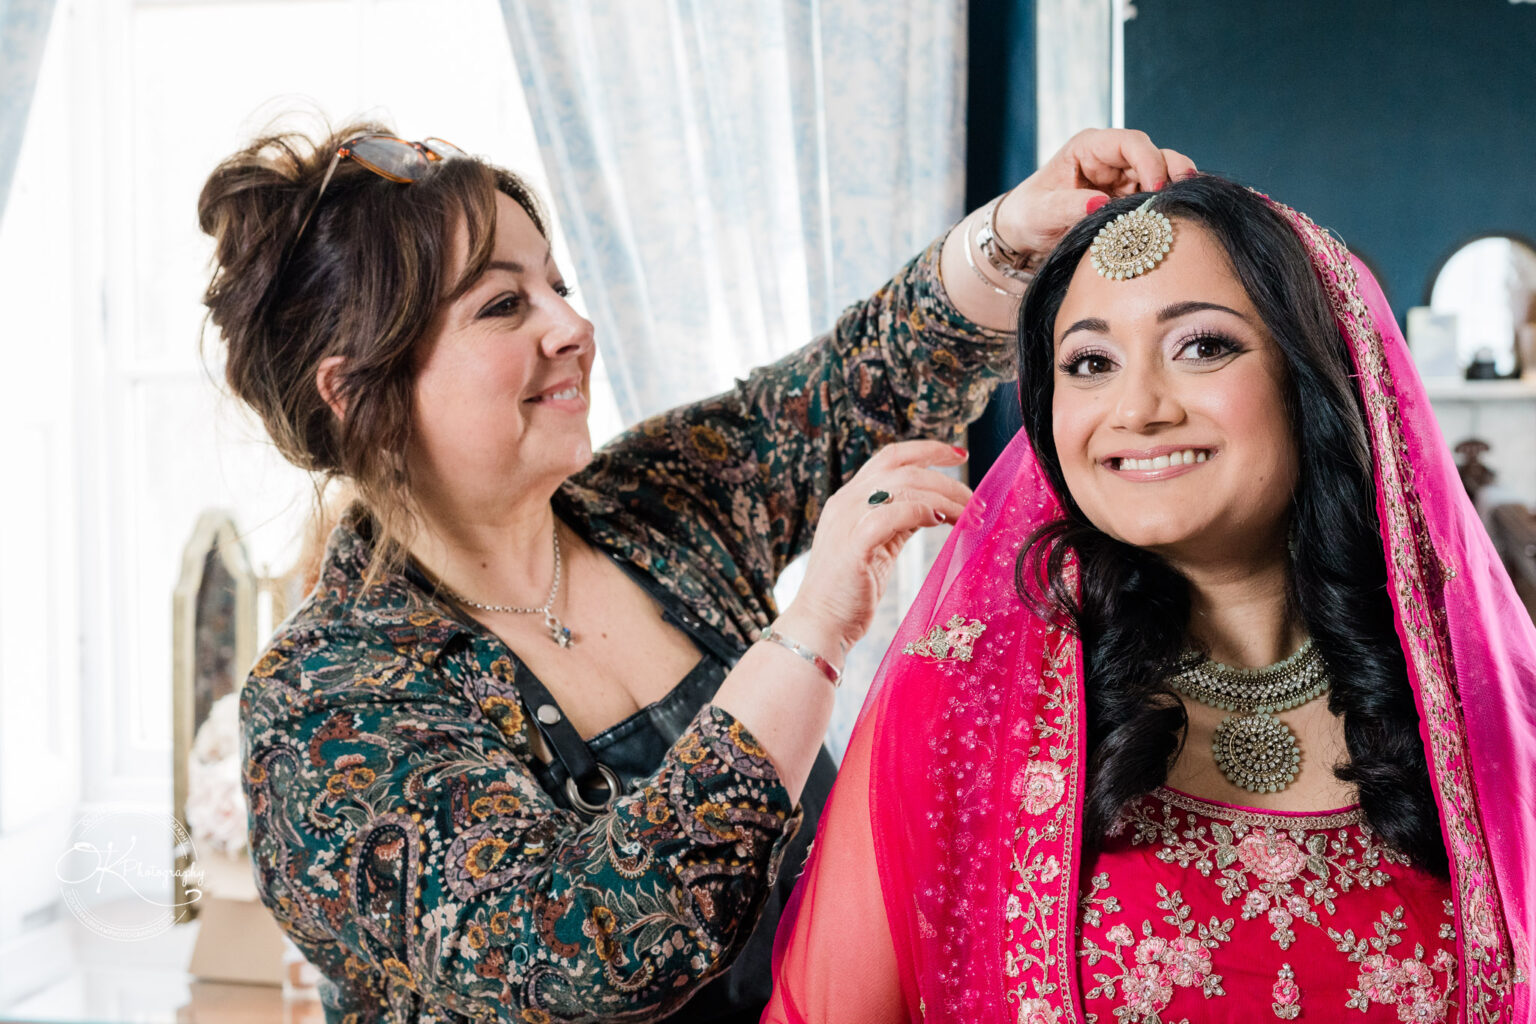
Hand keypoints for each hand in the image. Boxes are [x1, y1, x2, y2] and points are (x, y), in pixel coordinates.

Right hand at [776, 440, 971, 658]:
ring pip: (903, 486)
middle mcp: (846, 502)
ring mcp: (847, 521)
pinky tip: (939, 521)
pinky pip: (891, 514)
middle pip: (903, 469)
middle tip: (975, 498)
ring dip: (943, 497)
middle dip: (946, 478)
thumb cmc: (850, 590)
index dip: (927, 450)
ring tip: (967, 516)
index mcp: (849, 498)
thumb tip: (935, 508)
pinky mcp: (853, 546)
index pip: (891, 457)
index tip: (960, 455)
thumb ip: (899, 521)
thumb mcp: (878, 545)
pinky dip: (919, 512)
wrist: (819, 624)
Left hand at [992, 128, 1196, 264]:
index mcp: (1089, 147)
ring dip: (1174, 190)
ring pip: (1161, 175)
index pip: (1129, 143)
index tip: (1155, 187)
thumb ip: (1068, 206)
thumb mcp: (1041, 212)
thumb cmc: (1029, 215)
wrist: (1025, 233)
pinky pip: (1154, 199)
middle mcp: (1111, 159)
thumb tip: (1099, 203)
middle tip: (1185, 192)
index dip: (1148, 159)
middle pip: (1154, 154)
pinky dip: (1166, 206)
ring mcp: (1123, 179)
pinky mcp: (1128, 200)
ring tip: (1187, 205)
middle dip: (1173, 170)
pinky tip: (1178, 218)